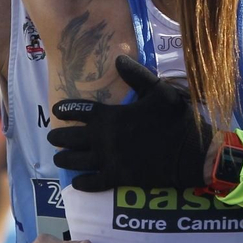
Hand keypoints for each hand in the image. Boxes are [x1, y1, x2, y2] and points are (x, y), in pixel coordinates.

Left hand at [49, 55, 214, 192]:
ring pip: (77, 161)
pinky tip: (76, 182)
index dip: (65, 110)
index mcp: (111, 115)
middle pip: (72, 138)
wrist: (190, 152)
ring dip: (64, 159)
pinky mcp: (118, 177)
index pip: (79, 111)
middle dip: (58, 138)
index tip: (56, 111)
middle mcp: (104, 138)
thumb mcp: (158, 91)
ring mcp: (109, 160)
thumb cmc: (175, 119)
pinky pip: (93, 182)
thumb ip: (136, 75)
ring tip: (58, 158)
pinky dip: (82, 182)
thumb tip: (118, 59)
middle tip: (51, 138)